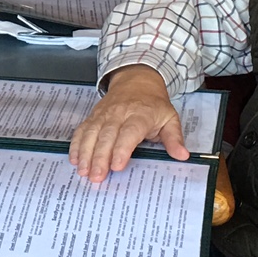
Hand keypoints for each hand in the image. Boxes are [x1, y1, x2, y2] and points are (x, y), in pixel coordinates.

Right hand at [70, 66, 184, 182]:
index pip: (129, 132)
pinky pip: (82, 129)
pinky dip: (76, 144)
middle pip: (107, 135)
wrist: (137, 80)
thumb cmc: (153, 104)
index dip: (122, 149)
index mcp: (140, 114)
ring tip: (83, 171)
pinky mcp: (93, 116)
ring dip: (86, 152)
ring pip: (91, 132)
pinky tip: (75, 159)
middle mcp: (119, 113)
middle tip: (97, 177)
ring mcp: (104, 114)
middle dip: (100, 157)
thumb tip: (183, 155)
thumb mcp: (169, 118)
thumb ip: (174, 138)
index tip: (117, 166)